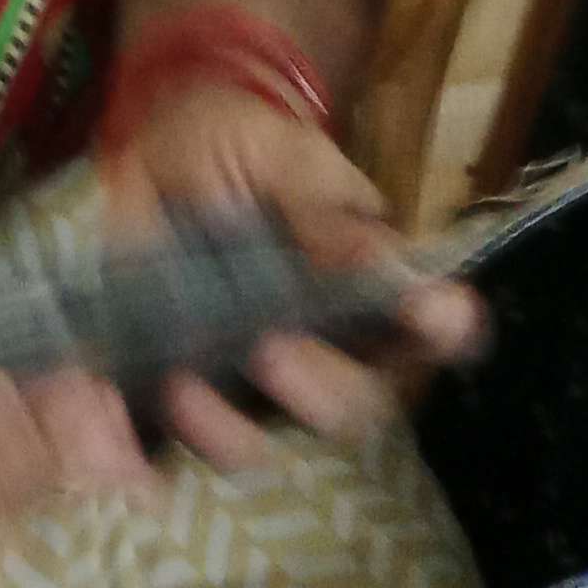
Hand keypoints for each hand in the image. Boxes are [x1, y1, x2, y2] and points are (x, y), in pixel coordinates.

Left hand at [100, 79, 483, 473]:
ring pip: (267, 442)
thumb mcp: (281, 157)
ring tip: (186, 387)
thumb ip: (329, 218)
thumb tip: (408, 275)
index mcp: (361, 284)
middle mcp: (322, 345)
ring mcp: (254, 377)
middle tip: (272, 348)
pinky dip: (162, 444)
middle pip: (350, 406)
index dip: (438, 336)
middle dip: (320, 390)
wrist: (150, 143)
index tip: (442, 325)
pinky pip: (184, 442)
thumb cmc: (236, 144)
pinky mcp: (191, 388)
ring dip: (233, 432)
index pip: (420, 330)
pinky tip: (145, 406)